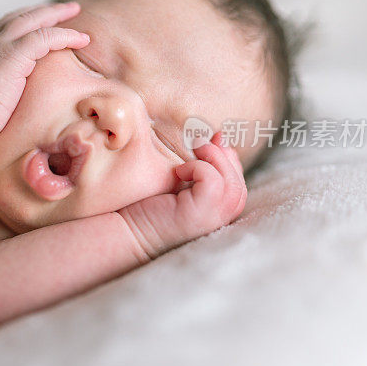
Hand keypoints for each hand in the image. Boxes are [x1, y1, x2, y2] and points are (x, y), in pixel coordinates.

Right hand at [0, 2, 89, 138]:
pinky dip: (66, 35)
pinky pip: (47, 36)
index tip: (41, 23)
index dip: (25, 22)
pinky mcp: (15, 54)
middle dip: (43, 10)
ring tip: (75, 11)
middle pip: (21, 16)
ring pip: (34, 19)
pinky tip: (82, 39)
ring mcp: (2, 45)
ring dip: (57, 14)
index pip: (5, 28)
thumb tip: (3, 103)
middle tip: (63, 8)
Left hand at [117, 131, 246, 260]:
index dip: (226, 154)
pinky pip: (212, 181)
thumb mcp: (181, 178)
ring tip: (190, 153)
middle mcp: (222, 216)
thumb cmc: (150, 204)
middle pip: (237, 178)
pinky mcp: (200, 213)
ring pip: (230, 179)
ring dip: (211, 157)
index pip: (237, 176)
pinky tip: (178, 172)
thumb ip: (201, 163)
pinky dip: (197, 167)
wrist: (129, 230)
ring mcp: (213, 217)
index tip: (208, 141)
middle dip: (220, 154)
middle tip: (197, 142)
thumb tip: (219, 135)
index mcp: (220, 208)